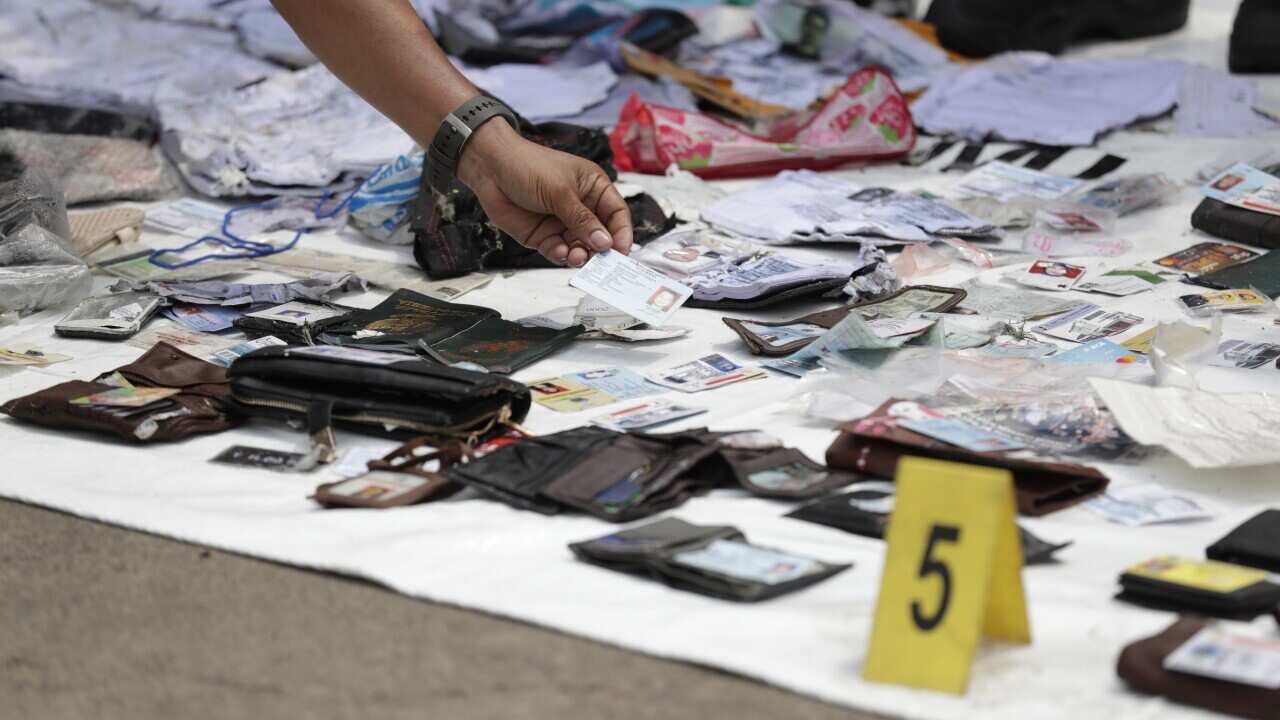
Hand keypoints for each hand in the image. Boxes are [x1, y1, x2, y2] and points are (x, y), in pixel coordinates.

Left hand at [457, 119, 631, 266]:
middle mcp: (581, 207)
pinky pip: (559, 251)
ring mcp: (562, 223)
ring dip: (581, 255)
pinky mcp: (544, 235)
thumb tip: (605, 242)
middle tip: (599, 262)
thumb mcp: (560, 191)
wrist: (490, 168)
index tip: (622, 251)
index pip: (616, 214)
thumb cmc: (528, 166)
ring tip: (576, 257)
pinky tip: (560, 252)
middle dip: (601, 250)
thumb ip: (583, 220)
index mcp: (593, 188)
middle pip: (601, 236)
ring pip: (581, 247)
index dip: (622, 233)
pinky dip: (562, 255)